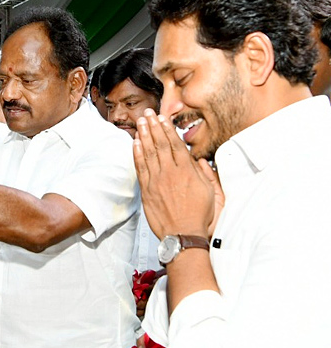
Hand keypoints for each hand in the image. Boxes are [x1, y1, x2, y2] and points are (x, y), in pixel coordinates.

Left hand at [133, 111, 217, 238]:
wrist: (183, 234)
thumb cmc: (199, 215)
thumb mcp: (211, 192)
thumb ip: (205, 173)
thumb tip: (199, 160)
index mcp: (187, 171)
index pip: (175, 144)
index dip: (167, 129)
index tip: (162, 118)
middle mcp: (171, 173)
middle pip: (160, 144)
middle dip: (153, 127)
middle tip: (147, 113)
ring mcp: (157, 181)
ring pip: (149, 153)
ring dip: (144, 136)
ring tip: (140, 122)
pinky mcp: (147, 191)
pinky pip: (140, 168)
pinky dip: (137, 154)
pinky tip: (135, 143)